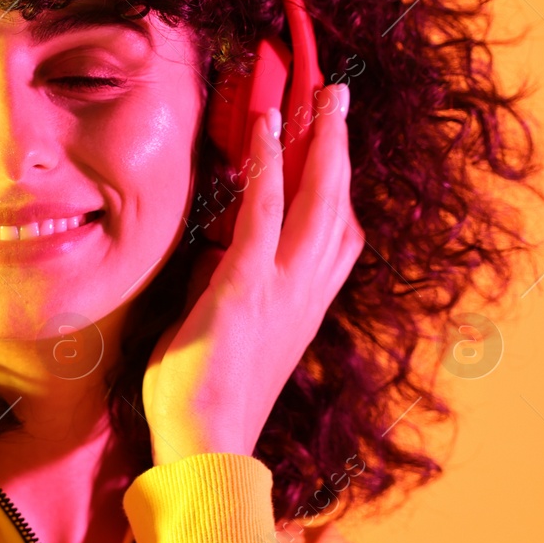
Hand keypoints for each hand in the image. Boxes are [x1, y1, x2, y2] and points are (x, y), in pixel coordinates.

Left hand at [141, 83, 363, 464]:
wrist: (203, 448)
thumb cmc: (203, 402)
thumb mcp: (219, 337)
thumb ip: (222, 295)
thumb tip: (210, 263)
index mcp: (302, 308)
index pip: (339, 240)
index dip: (340, 190)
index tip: (335, 150)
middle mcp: (304, 293)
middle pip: (337, 204)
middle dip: (338, 145)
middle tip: (339, 95)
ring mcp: (280, 288)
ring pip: (315, 199)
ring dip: (317, 139)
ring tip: (319, 94)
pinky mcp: (245, 287)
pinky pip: (263, 214)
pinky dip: (267, 166)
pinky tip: (265, 129)